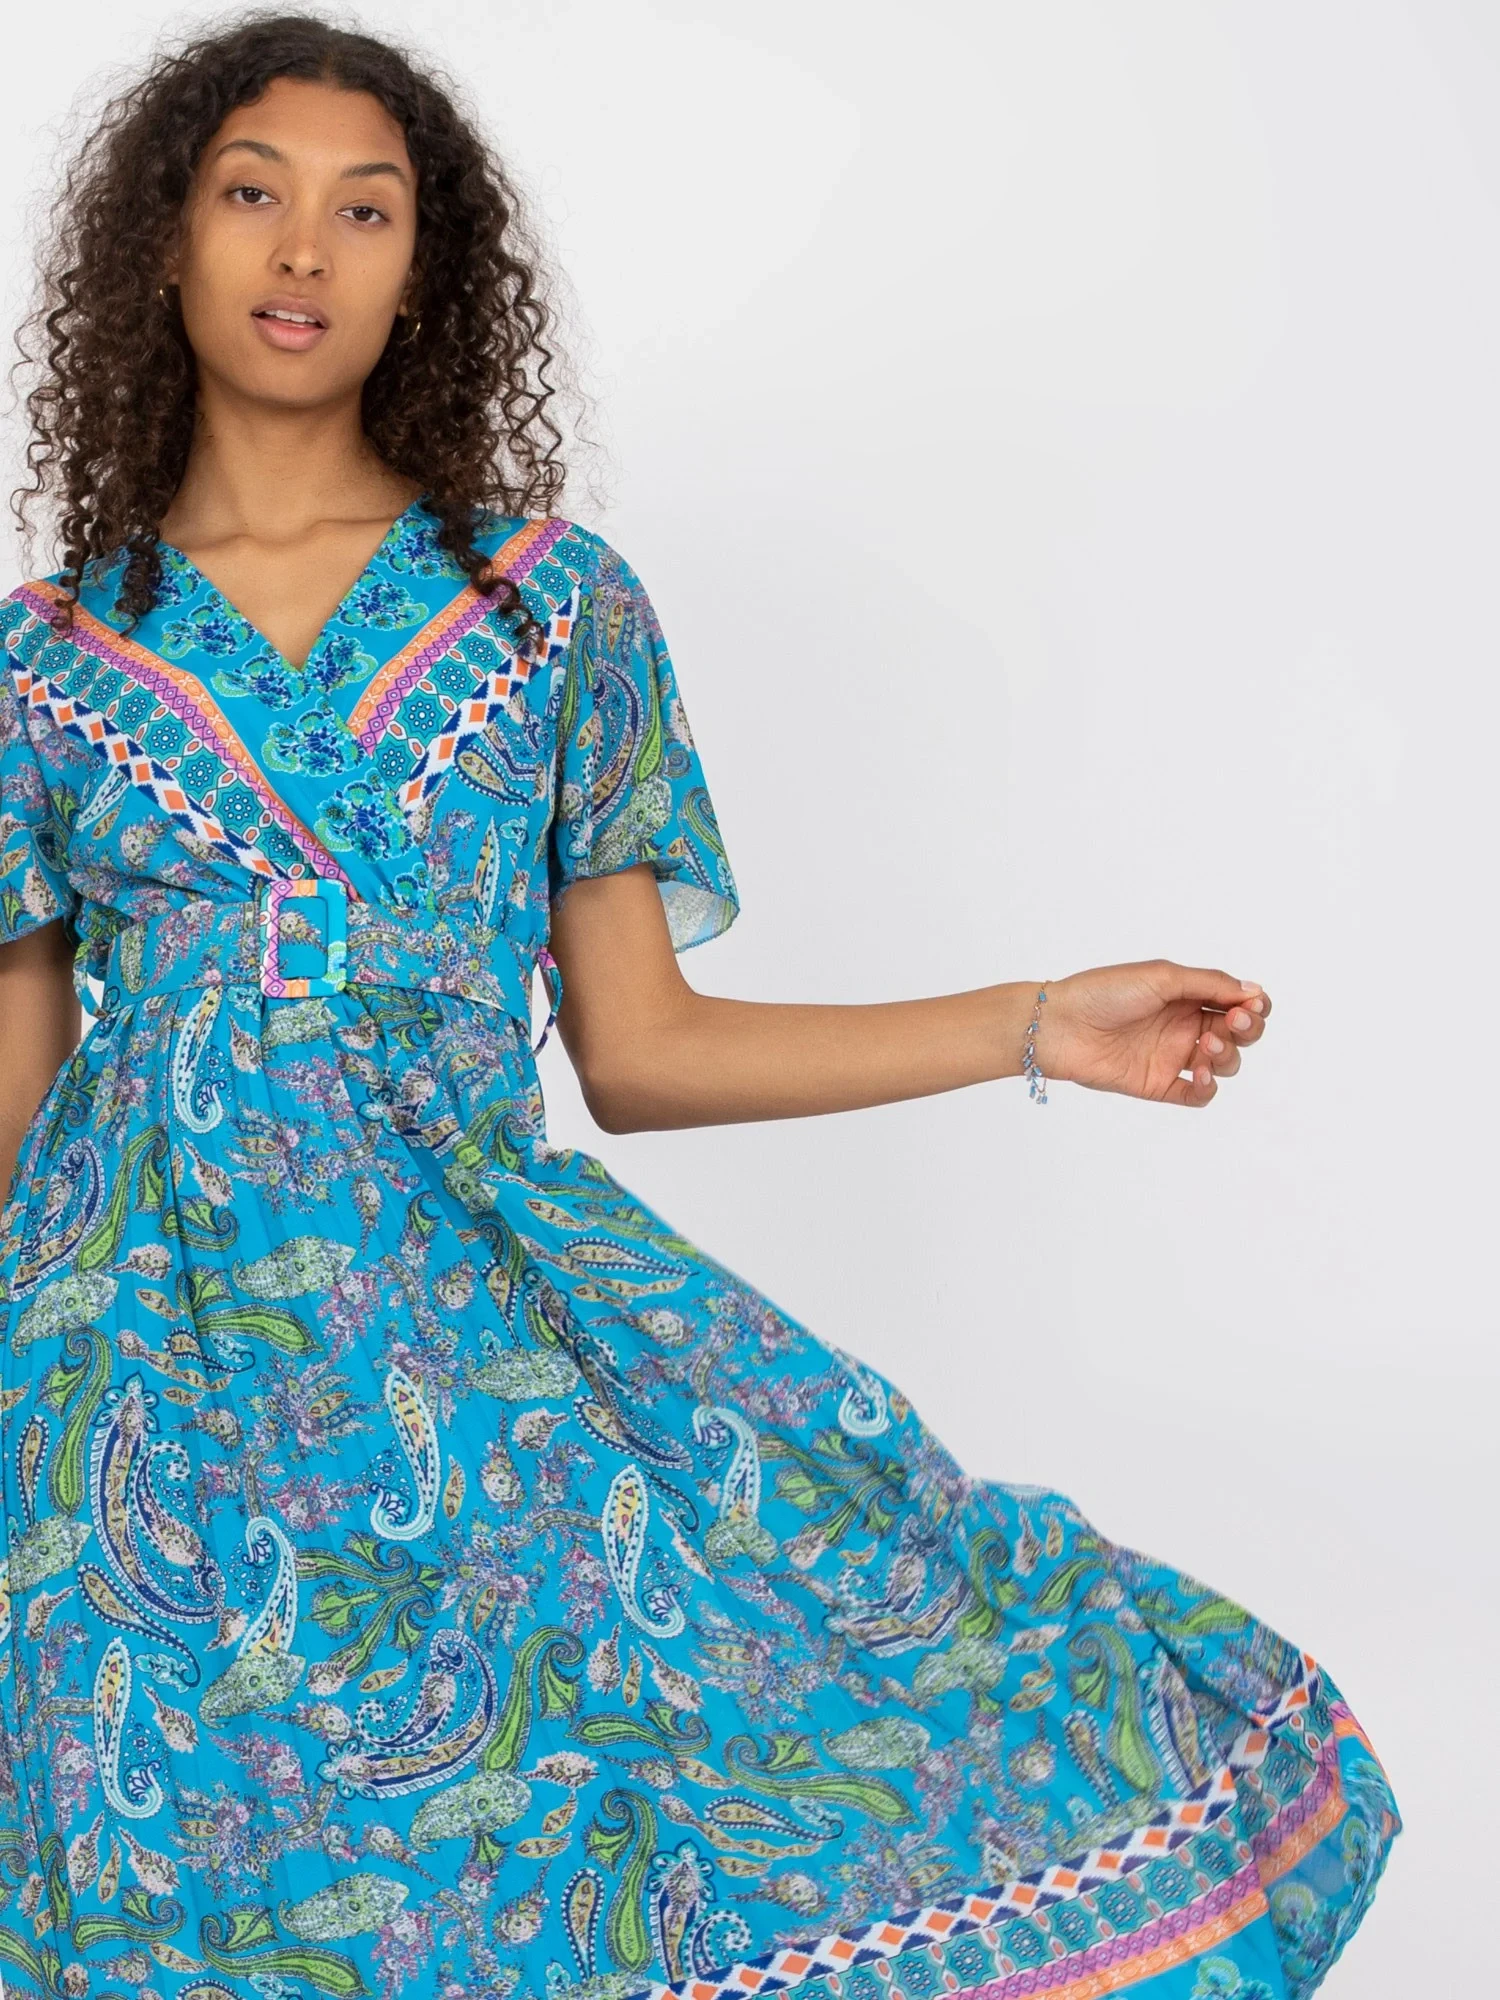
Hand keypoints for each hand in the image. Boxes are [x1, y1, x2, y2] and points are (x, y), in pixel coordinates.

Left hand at [1038, 959, 1270, 1106]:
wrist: (1061, 1025)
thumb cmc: (1104, 992)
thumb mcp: (1162, 977)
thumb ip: (1209, 984)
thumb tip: (1254, 991)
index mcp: (1186, 995)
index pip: (1236, 1002)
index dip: (1254, 1005)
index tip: (1251, 1004)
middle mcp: (1183, 1025)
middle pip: (1239, 1034)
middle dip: (1248, 1029)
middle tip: (1236, 1021)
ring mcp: (1172, 1056)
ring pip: (1225, 1064)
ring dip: (1228, 1055)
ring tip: (1206, 1045)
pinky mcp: (1158, 1084)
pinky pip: (1198, 1095)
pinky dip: (1209, 1087)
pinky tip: (1201, 1074)